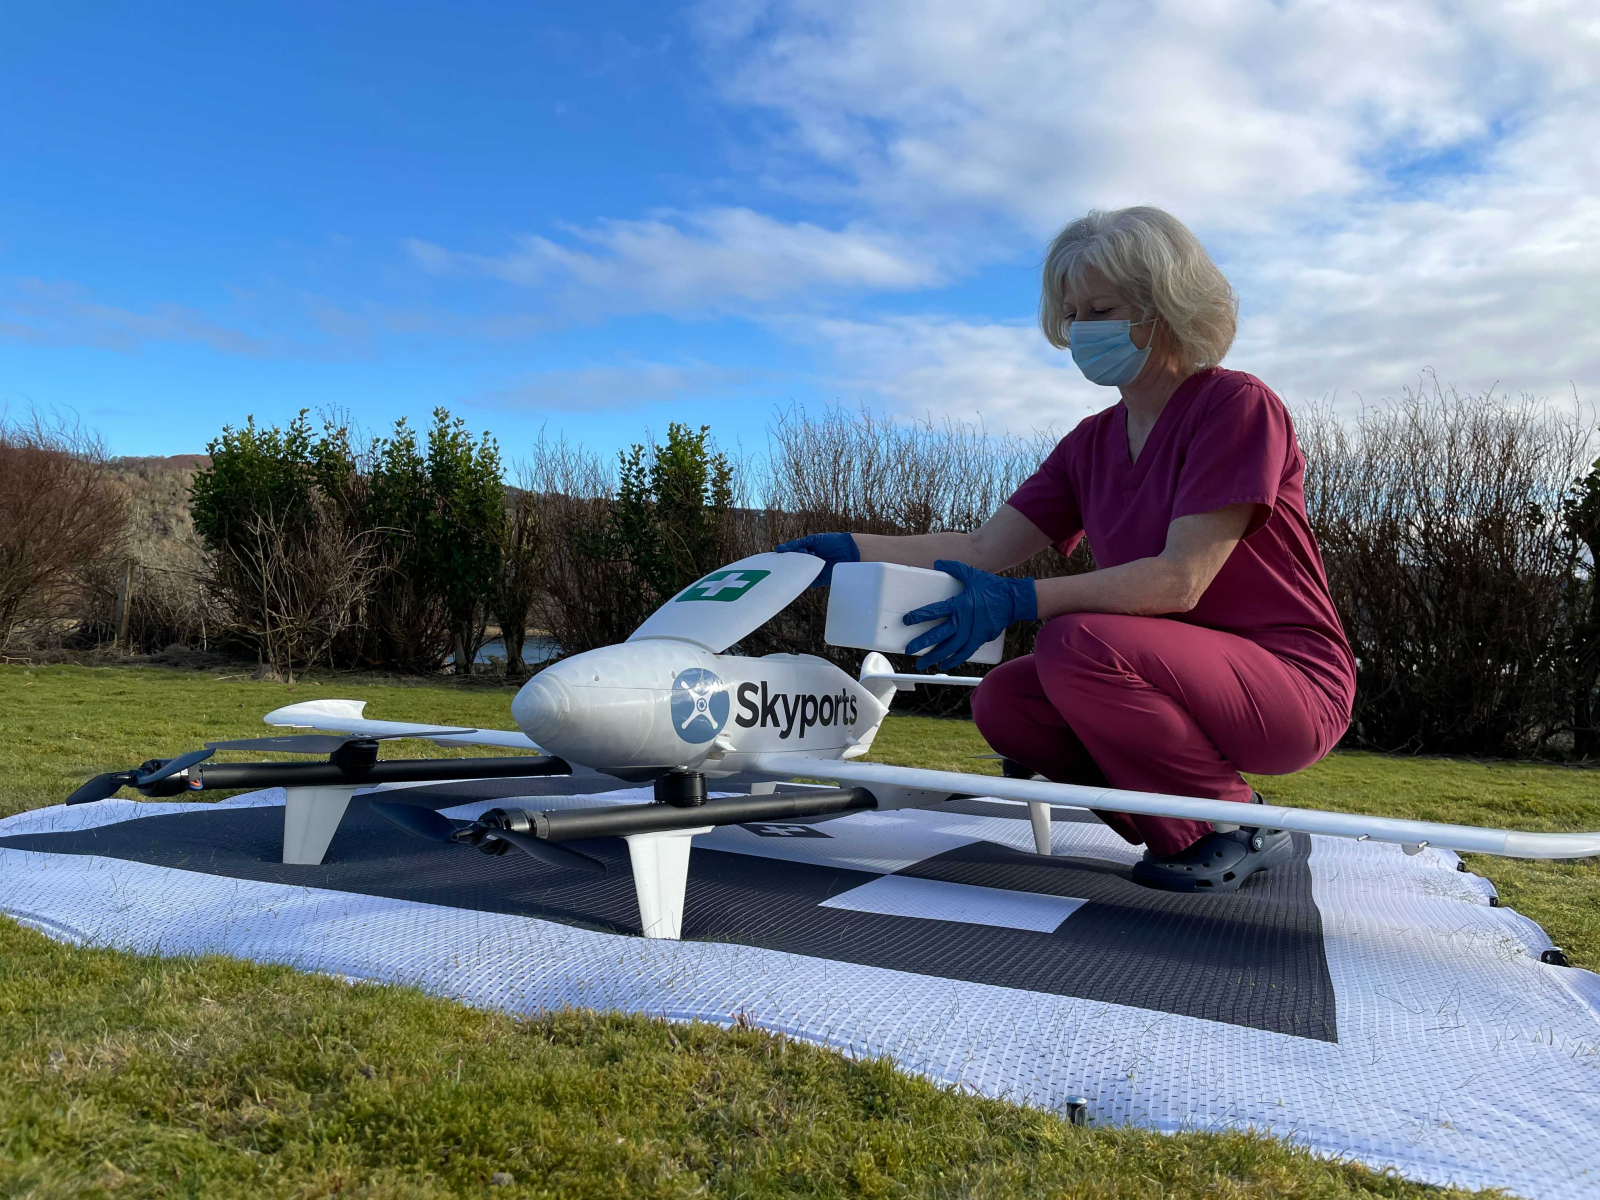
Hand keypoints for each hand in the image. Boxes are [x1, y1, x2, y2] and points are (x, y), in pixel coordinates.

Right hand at [774, 531, 858, 586]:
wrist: (849, 551)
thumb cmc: (832, 542)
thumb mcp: (812, 540)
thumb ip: (795, 545)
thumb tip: (778, 549)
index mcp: (805, 551)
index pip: (790, 555)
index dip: (784, 555)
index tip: (777, 554)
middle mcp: (808, 562)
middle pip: (793, 565)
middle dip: (792, 560)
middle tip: (794, 555)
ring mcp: (812, 570)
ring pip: (799, 572)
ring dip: (800, 565)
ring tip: (806, 554)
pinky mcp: (818, 579)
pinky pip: (807, 580)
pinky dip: (805, 575)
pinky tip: (808, 567)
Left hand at [903, 560, 1036, 670]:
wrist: (1014, 600)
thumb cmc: (992, 587)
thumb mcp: (972, 574)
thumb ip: (954, 568)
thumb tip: (937, 563)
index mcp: (960, 605)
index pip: (934, 611)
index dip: (919, 616)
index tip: (907, 620)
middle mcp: (964, 621)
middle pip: (939, 635)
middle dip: (922, 643)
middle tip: (908, 650)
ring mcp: (973, 632)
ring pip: (950, 648)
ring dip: (935, 657)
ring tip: (922, 663)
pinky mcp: (980, 639)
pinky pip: (965, 653)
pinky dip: (954, 660)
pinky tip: (944, 665)